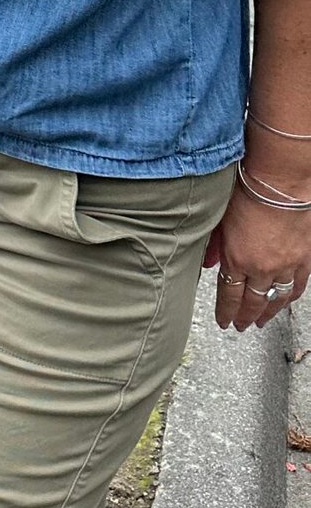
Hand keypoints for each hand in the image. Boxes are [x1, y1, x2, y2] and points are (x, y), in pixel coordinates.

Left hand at [204, 182, 310, 330]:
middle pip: (253, 302)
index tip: (223, 321)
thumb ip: (213, 245)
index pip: (229, 295)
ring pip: (277, 299)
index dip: (225, 312)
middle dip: (244, 317)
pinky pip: (298, 286)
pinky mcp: (304, 259)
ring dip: (268, 313)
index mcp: (236, 259)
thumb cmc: (247, 190)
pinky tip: (284, 301)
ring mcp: (286, 265)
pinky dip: (290, 297)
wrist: (281, 180)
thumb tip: (207, 264)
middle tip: (240, 326)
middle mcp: (261, 268)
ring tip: (261, 321)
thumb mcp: (220, 217)